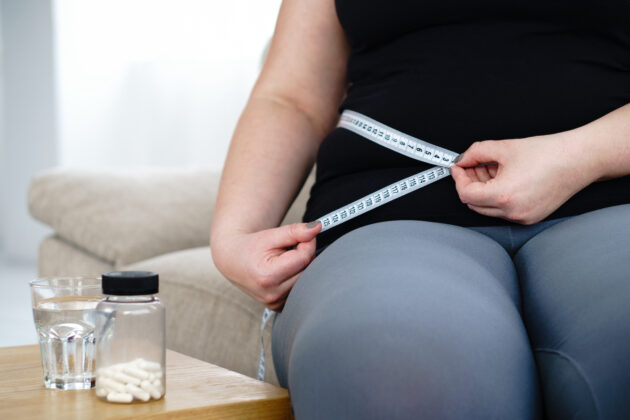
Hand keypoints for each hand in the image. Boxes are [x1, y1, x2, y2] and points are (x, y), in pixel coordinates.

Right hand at [211, 222, 320, 310]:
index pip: (304, 257)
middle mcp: (272, 294)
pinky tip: (284, 273)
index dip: (307, 243)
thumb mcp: (271, 235)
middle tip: (289, 248)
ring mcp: (276, 303)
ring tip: (284, 261)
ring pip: (306, 281)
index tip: (300, 236)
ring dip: (301, 268)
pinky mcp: (279, 307)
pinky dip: (297, 278)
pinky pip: (300, 290)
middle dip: (304, 255)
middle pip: (308, 271)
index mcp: (268, 277)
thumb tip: (317, 228)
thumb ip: (295, 231)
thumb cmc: (251, 247)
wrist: (234, 262)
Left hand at [450, 133, 594, 224]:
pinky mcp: (530, 217)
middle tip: (471, 166)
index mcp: (504, 195)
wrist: (578, 159)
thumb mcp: (504, 147)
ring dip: (483, 190)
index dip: (458, 179)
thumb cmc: (548, 153)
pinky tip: (505, 178)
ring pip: (488, 208)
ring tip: (491, 169)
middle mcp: (512, 211)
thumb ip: (476, 153)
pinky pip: (504, 210)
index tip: (458, 167)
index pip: (465, 194)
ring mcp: (522, 217)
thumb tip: (462, 159)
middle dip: (469, 184)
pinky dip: (498, 196)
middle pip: (474, 204)